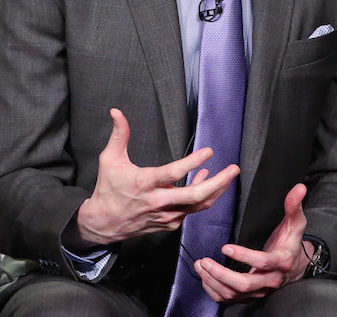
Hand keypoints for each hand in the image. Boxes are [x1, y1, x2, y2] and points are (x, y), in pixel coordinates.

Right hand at [73, 108, 238, 246]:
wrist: (103, 224)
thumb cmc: (108, 189)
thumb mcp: (109, 160)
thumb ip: (118, 135)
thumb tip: (117, 112)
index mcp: (144, 184)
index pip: (173, 173)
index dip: (192, 162)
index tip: (209, 151)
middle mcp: (157, 202)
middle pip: (194, 196)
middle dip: (218, 182)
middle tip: (233, 169)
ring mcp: (165, 215)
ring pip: (197, 206)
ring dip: (216, 190)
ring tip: (228, 175)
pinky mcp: (168, 224)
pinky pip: (191, 211)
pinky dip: (202, 198)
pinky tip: (205, 181)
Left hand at [195, 183, 311, 303]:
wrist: (295, 267)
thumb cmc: (291, 243)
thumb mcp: (295, 223)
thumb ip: (294, 206)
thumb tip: (299, 187)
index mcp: (282, 261)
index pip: (263, 262)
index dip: (244, 256)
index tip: (226, 246)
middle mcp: (271, 280)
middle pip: (244, 284)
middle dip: (222, 274)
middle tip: (205, 261)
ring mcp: (260, 291)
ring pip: (234, 294)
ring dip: (214, 282)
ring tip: (201, 265)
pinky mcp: (250, 296)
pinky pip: (230, 299)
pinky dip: (214, 290)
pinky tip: (205, 277)